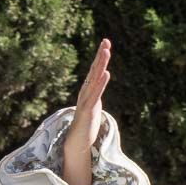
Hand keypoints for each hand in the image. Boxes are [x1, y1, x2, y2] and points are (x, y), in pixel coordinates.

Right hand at [63, 38, 111, 184]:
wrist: (78, 143)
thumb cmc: (87, 126)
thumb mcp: (95, 106)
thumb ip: (97, 95)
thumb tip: (100, 86)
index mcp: (88, 91)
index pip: (95, 71)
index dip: (100, 58)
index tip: (106, 43)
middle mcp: (85, 92)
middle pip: (94, 71)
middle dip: (100, 56)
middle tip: (106, 41)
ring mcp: (86, 100)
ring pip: (94, 79)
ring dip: (101, 65)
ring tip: (107, 52)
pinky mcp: (88, 109)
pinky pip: (96, 93)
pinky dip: (101, 83)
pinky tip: (106, 73)